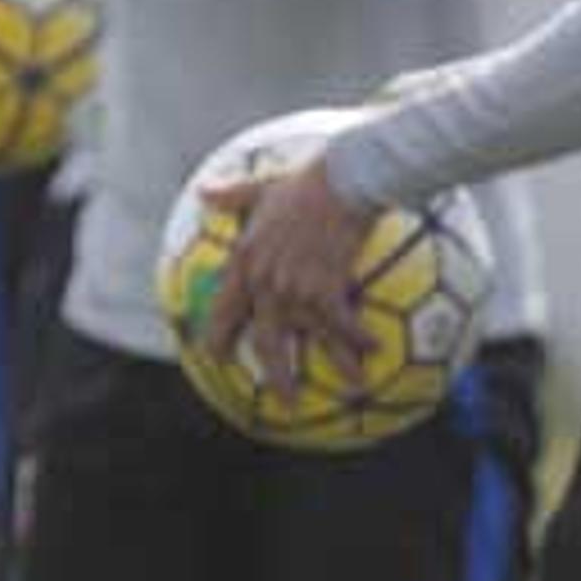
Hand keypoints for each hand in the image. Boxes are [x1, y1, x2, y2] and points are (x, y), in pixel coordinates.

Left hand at [196, 156, 373, 396]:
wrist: (342, 178)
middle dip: (276, 377)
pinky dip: (359, 340)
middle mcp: (265, 283)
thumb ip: (231, 195)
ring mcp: (294, 289)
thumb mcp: (261, 187)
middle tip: (285, 401)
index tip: (219, 358)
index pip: (223, 311)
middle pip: (265, 343)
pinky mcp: (325, 289)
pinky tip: (376, 349)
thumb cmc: (305, 181)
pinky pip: (342, 326)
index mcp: (245, 261)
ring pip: (310, 342)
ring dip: (335, 368)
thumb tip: (204, 192)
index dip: (219, 339)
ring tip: (351, 388)